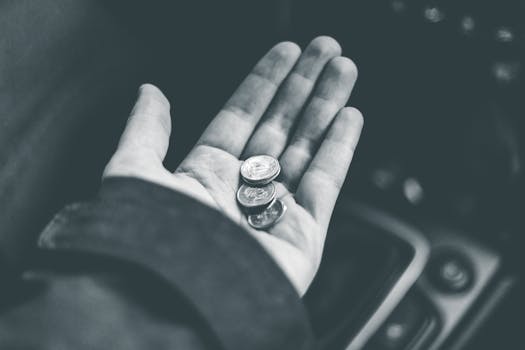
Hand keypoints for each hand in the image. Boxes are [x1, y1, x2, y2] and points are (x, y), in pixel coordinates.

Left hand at [103, 36, 362, 294]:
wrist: (177, 303)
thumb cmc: (151, 242)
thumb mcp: (133, 173)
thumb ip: (145, 131)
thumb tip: (148, 91)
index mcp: (205, 176)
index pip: (242, 117)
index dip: (264, 83)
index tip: (285, 51)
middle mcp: (243, 192)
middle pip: (281, 126)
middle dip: (304, 86)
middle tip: (326, 48)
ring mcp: (275, 212)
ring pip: (307, 148)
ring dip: (326, 107)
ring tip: (344, 68)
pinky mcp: (303, 236)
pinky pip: (325, 185)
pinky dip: (339, 149)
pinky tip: (349, 116)